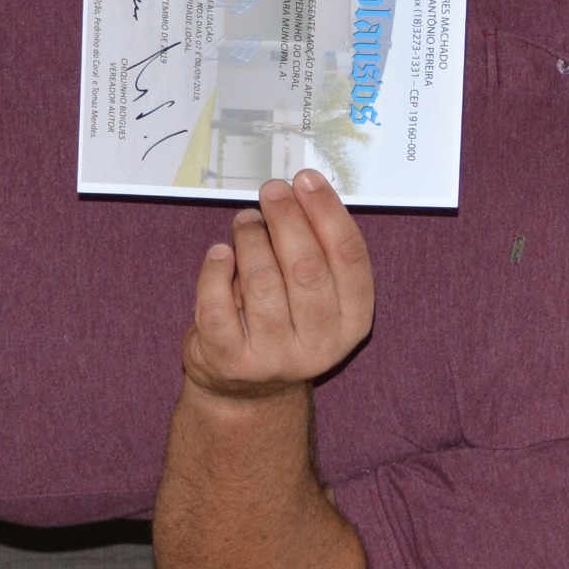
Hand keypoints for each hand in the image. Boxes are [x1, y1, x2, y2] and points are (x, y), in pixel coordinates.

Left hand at [180, 171, 375, 400]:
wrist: (246, 389)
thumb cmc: (284, 322)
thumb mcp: (316, 294)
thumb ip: (315, 249)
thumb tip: (299, 190)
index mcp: (353, 321)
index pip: (349, 257)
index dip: (328, 212)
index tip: (306, 179)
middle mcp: (321, 345)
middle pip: (306, 267)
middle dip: (287, 218)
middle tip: (272, 189)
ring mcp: (275, 357)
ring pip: (262, 282)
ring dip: (251, 239)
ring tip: (246, 221)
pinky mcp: (231, 362)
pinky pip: (218, 306)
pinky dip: (215, 271)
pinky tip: (220, 252)